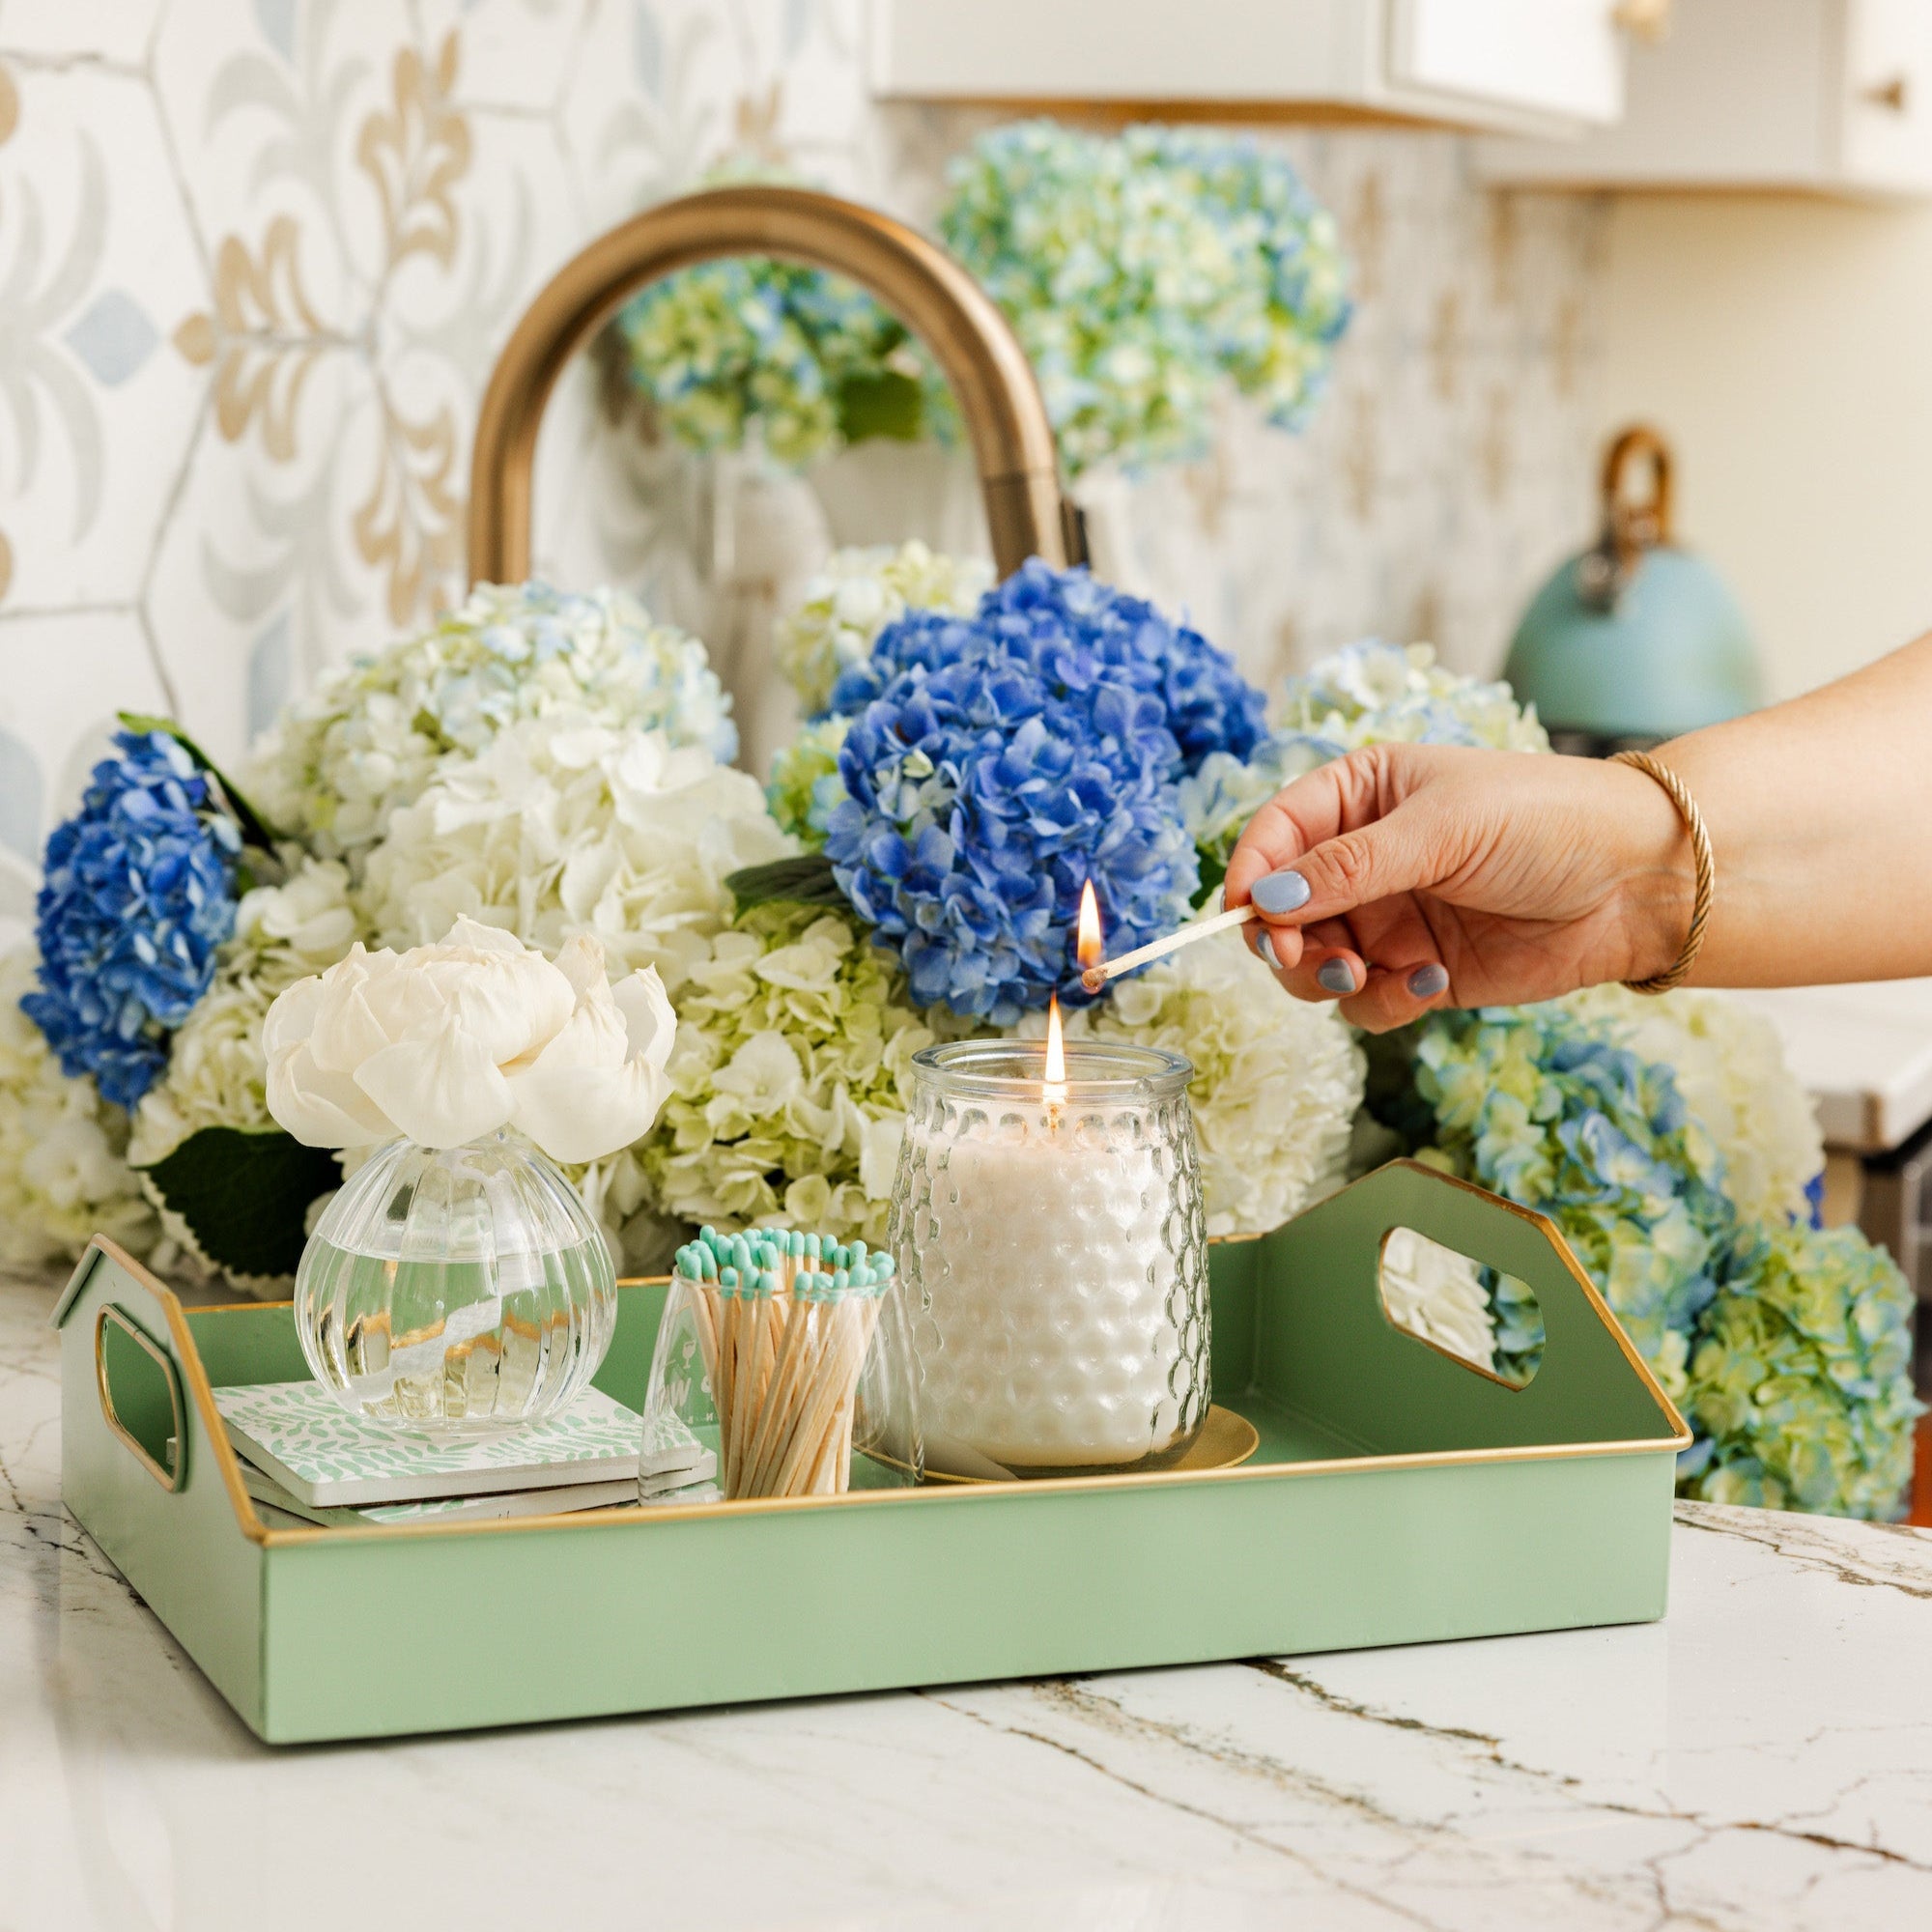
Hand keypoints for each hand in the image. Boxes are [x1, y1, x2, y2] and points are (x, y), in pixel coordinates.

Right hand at [1222, 742, 1695, 1031]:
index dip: (1250, 874)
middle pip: (1281, 912)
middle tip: (1304, 960)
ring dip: (1328, 978)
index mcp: (1361, 795)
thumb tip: (1261, 902)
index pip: (1275, 834)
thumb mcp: (1442, 829)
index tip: (1243, 915)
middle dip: (1285, 941)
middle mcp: (1365, 859)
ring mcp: (1390, 918)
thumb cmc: (1548, 819)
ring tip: (1368, 975)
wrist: (1641, 883)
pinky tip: (1430, 982)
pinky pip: (1367, 1002)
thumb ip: (1348, 868)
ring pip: (1314, 965)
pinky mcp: (1418, 972)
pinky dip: (1382, 1003)